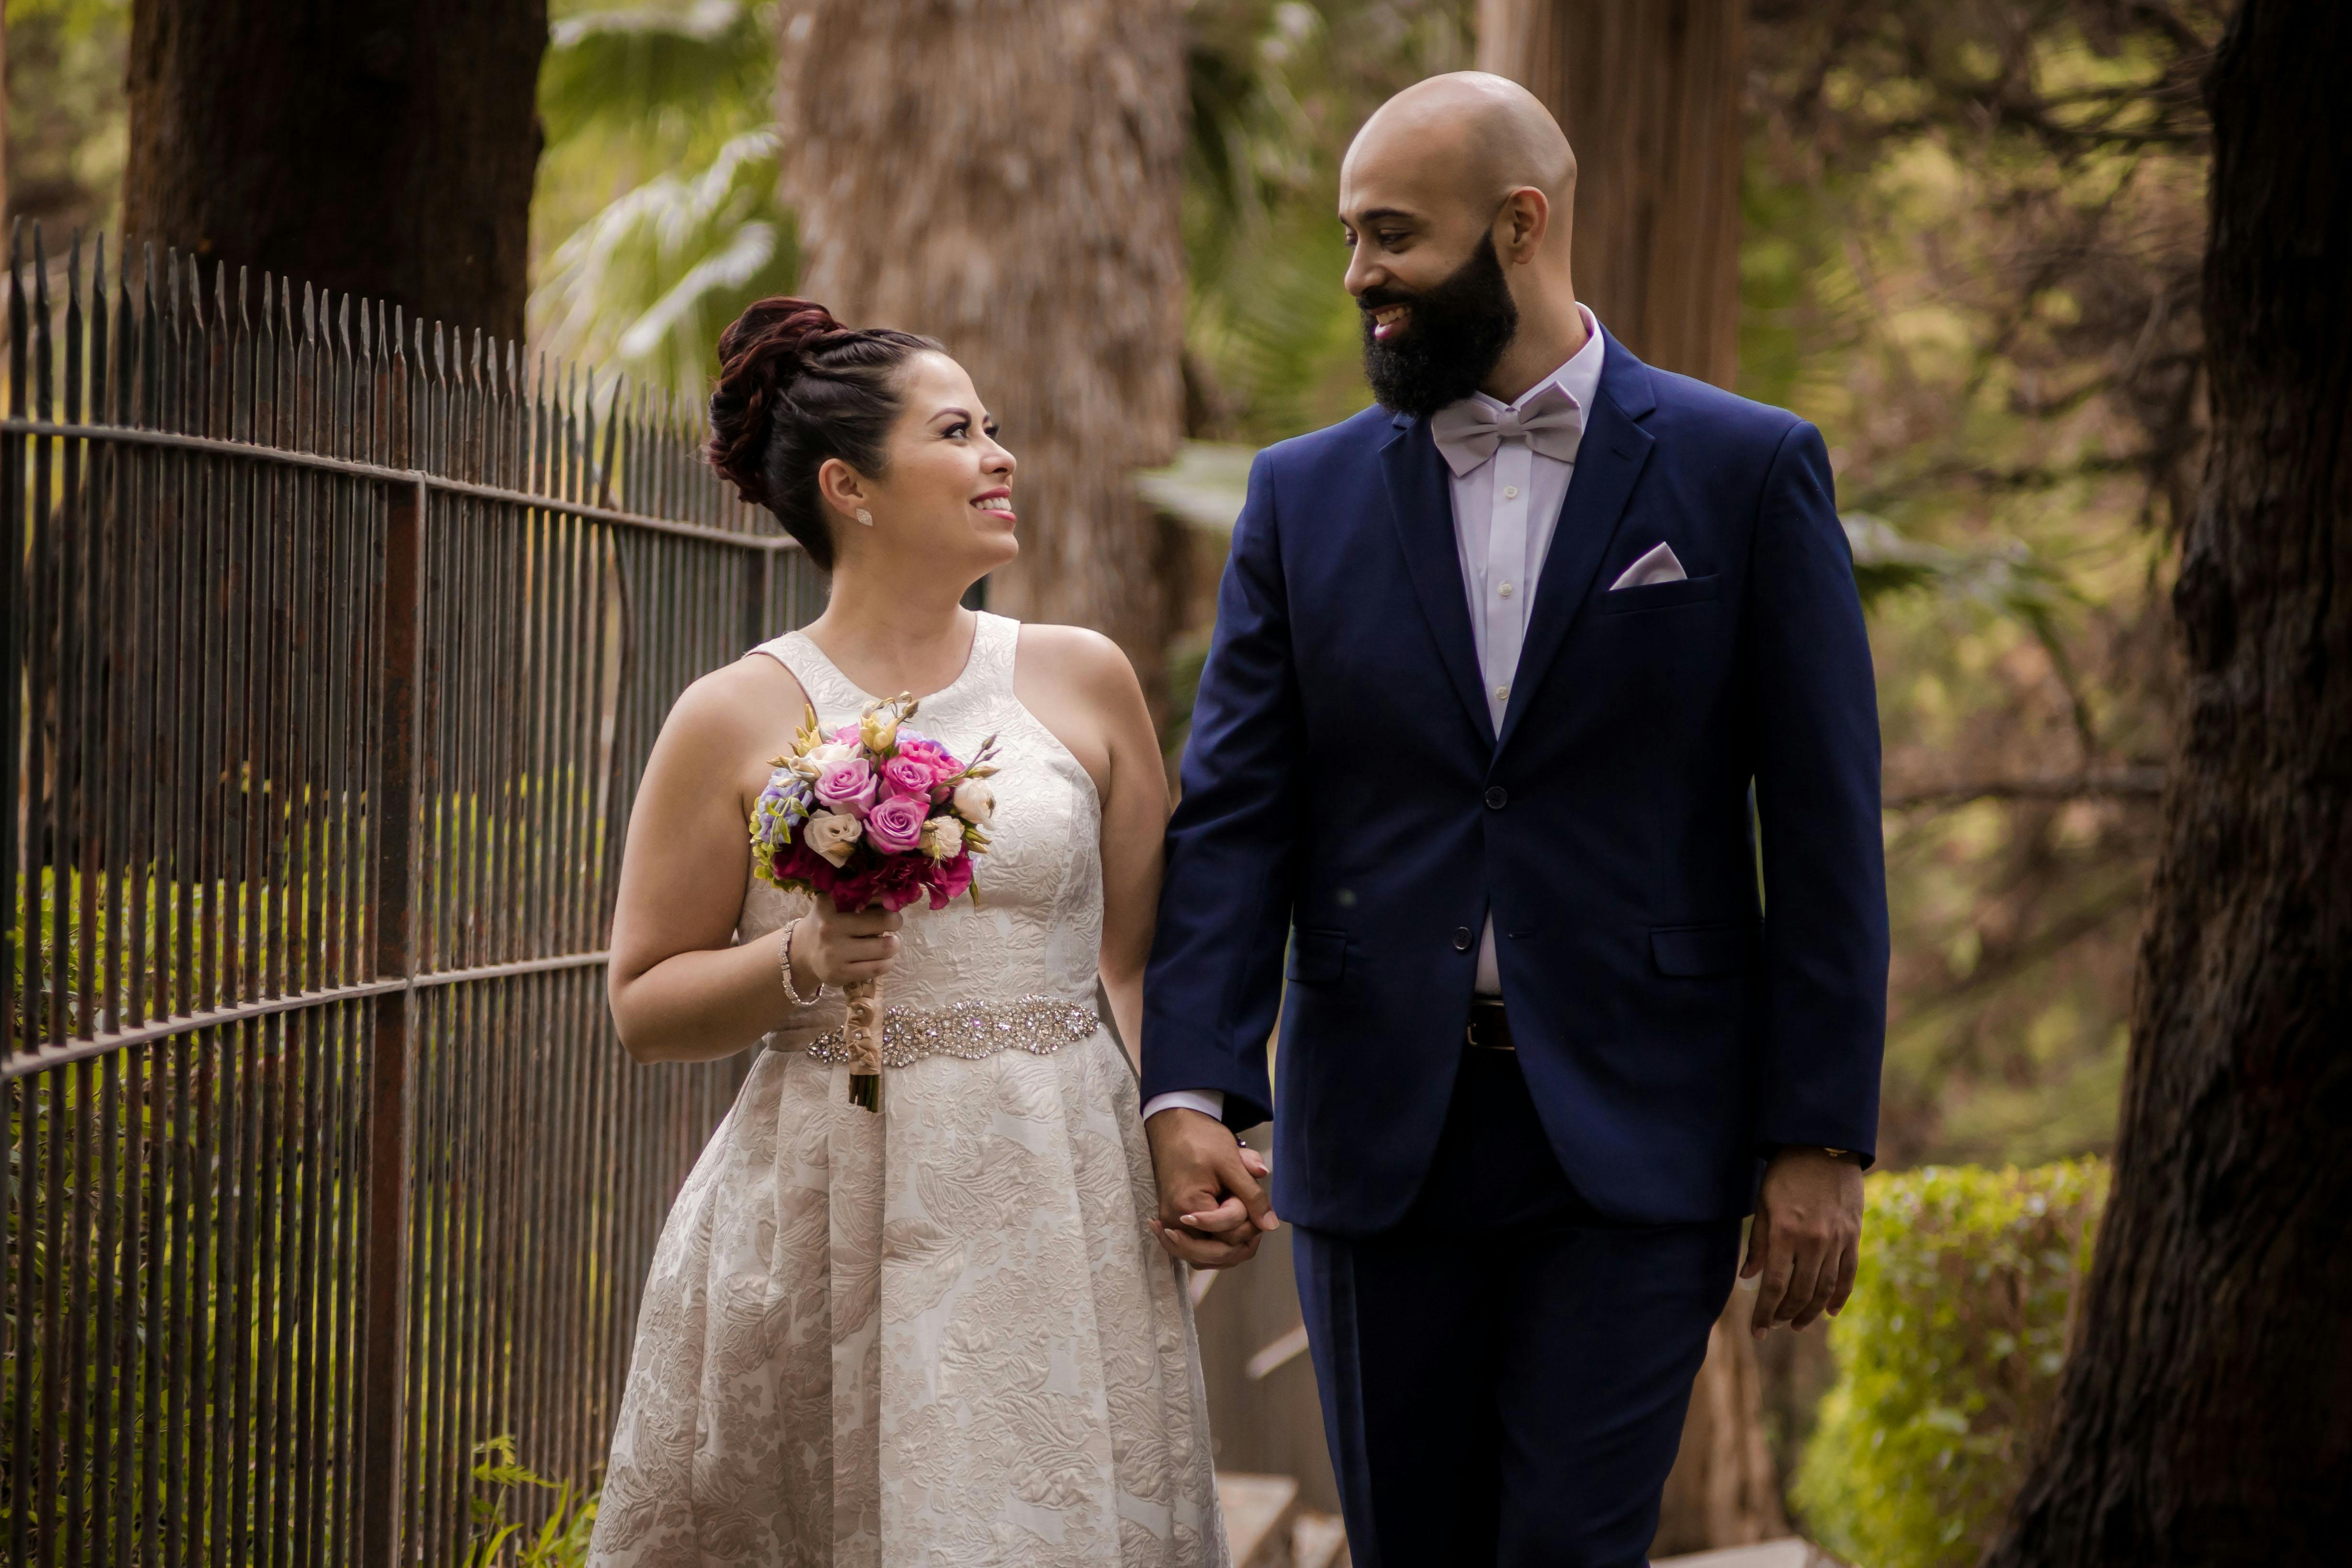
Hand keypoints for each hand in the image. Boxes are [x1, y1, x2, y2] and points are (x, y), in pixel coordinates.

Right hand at [790, 903, 903, 990]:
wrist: (802, 953)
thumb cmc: (825, 924)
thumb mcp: (832, 905)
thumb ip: (857, 898)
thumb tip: (889, 896)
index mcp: (829, 910)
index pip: (868, 901)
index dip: (885, 903)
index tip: (889, 907)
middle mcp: (829, 932)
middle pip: (882, 922)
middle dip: (894, 922)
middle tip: (894, 924)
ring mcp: (833, 955)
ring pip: (883, 949)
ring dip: (893, 945)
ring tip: (890, 944)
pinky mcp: (839, 975)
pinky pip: (876, 968)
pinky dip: (887, 963)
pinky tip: (884, 959)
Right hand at [1145, 1108, 1277, 1269]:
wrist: (1174, 1126)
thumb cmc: (1201, 1139)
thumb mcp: (1231, 1162)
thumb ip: (1252, 1195)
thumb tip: (1271, 1225)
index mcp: (1189, 1207)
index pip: (1229, 1233)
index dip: (1245, 1216)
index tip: (1241, 1193)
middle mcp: (1176, 1223)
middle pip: (1218, 1254)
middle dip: (1241, 1238)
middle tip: (1250, 1214)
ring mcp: (1171, 1225)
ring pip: (1206, 1259)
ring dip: (1229, 1249)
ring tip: (1244, 1227)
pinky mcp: (1172, 1223)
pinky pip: (1195, 1251)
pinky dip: (1214, 1250)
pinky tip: (1228, 1238)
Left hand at [1742, 1148, 1863, 1336]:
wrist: (1823, 1146)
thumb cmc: (1785, 1174)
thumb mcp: (1764, 1204)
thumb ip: (1758, 1243)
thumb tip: (1748, 1277)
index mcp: (1784, 1233)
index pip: (1773, 1285)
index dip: (1765, 1313)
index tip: (1758, 1332)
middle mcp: (1812, 1241)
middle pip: (1800, 1292)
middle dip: (1785, 1315)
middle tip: (1776, 1325)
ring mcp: (1837, 1240)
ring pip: (1824, 1289)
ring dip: (1810, 1311)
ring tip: (1798, 1324)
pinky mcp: (1853, 1236)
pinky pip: (1848, 1274)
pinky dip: (1839, 1296)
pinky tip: (1829, 1311)